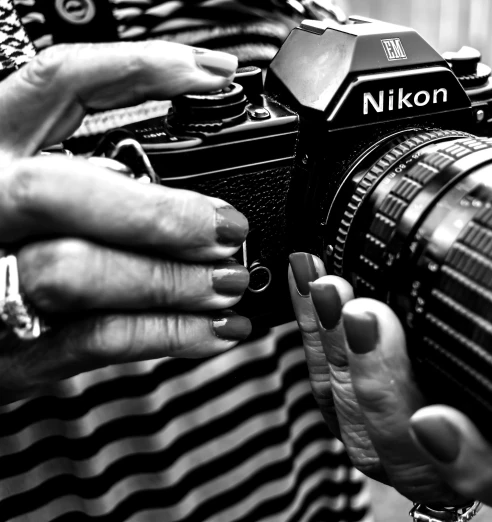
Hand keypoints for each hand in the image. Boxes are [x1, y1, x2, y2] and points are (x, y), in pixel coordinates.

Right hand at [0, 41, 248, 402]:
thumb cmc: (7, 251)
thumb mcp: (30, 192)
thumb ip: (90, 178)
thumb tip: (195, 192)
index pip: (55, 82)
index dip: (139, 67)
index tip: (214, 74)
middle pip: (56, 191)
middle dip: (158, 212)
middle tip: (228, 228)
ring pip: (74, 271)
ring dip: (171, 280)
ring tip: (230, 282)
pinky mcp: (10, 351)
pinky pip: (94, 339)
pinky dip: (169, 334)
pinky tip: (217, 329)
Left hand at [288, 252, 491, 514]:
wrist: (479, 392)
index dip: (462, 459)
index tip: (434, 423)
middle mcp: (446, 466)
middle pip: (403, 450)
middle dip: (378, 381)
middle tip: (366, 318)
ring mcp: (395, 443)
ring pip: (352, 420)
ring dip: (334, 352)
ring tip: (329, 292)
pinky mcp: (355, 412)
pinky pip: (322, 384)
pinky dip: (311, 331)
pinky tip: (308, 283)